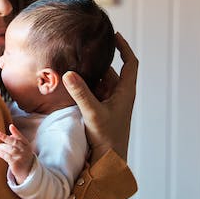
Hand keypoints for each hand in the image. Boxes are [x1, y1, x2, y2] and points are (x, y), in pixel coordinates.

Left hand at [0, 124, 33, 183]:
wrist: (27, 173)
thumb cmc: (22, 158)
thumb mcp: (22, 150)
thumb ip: (17, 142)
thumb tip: (9, 135)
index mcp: (27, 146)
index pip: (21, 137)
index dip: (16, 132)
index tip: (10, 126)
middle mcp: (25, 151)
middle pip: (15, 142)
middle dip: (6, 138)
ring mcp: (21, 157)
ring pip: (10, 149)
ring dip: (1, 146)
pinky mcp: (16, 163)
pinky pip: (6, 156)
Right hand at [62, 32, 137, 162]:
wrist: (108, 162)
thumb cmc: (108, 139)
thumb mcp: (93, 113)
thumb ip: (81, 93)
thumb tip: (69, 72)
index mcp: (125, 92)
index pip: (130, 64)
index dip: (124, 48)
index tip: (114, 36)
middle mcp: (118, 95)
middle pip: (110, 71)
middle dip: (98, 61)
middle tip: (82, 49)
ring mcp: (109, 103)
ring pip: (98, 82)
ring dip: (88, 74)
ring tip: (72, 62)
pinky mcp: (99, 111)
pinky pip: (91, 93)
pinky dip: (82, 86)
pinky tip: (69, 83)